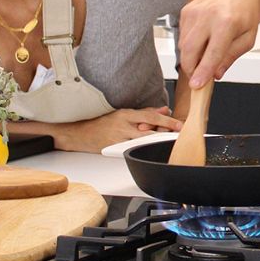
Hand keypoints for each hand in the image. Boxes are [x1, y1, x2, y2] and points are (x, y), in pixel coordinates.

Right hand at [53, 107, 182, 152]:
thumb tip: (164, 109)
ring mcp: (118, 139)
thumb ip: (145, 112)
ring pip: (142, 142)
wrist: (79, 134)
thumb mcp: (123, 113)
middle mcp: (123, 126)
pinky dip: (143, 150)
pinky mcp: (114, 149)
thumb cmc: (101, 123)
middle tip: (179, 136)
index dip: (167, 121)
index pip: (151, 116)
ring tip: (168, 143)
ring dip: (156, 143)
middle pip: (149, 131)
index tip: (180, 125)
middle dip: (165, 134)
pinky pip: (132, 150)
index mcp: (126, 114)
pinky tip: (151, 151)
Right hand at [177, 0, 259, 88]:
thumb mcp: (248, 37)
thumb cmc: (244, 12)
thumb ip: (231, 56)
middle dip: (191, 69)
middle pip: (190, 50)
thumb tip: (216, 74)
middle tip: (198, 77)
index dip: (203, 71)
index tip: (196, 85)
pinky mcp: (185, 11)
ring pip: (184, 45)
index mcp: (227, 22)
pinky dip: (190, 45)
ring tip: (205, 53)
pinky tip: (203, 38)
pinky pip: (182, 36)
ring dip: (191, 57)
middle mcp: (208, 16)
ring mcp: (194, 12)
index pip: (212, 52)